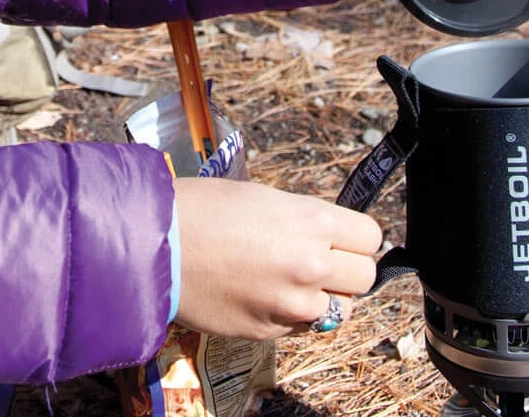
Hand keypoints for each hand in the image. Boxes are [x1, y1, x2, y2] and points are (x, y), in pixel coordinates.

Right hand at [173, 177, 381, 340]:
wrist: (158, 243)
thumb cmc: (205, 208)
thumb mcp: (265, 198)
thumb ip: (305, 221)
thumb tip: (329, 238)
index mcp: (313, 221)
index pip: (371, 236)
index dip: (355, 237)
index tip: (343, 237)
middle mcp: (311, 264)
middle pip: (365, 277)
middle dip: (347, 270)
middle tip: (321, 261)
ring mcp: (292, 304)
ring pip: (340, 311)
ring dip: (323, 298)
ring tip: (290, 281)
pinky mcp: (270, 332)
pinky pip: (303, 327)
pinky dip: (293, 315)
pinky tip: (264, 294)